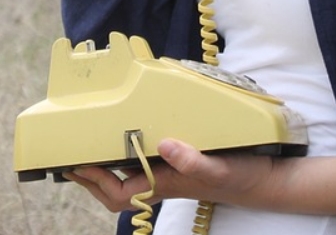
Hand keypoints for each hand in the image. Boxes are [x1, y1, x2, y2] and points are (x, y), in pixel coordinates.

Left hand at [65, 139, 272, 212]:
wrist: (265, 180)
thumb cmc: (242, 176)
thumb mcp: (220, 167)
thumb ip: (193, 160)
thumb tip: (165, 146)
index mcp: (166, 183)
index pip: (120, 194)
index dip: (96, 182)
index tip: (78, 165)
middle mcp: (162, 181)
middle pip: (116, 193)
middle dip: (91, 181)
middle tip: (71, 161)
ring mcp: (168, 175)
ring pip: (126, 181)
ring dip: (105, 172)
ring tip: (87, 153)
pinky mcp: (177, 164)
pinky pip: (143, 167)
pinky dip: (126, 157)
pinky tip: (124, 142)